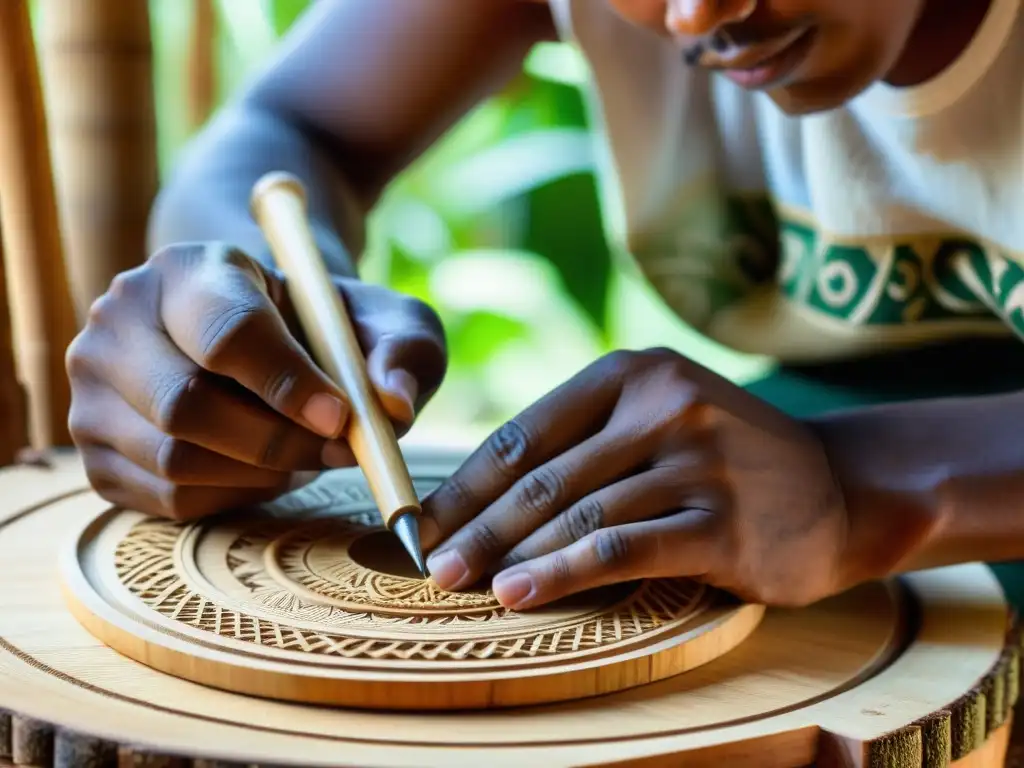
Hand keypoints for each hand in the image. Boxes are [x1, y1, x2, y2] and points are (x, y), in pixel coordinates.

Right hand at [66, 242, 445, 520]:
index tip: (342, 417)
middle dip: (278, 441)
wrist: (260, 341)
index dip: (289, 384)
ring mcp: (96, 390)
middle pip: (186, 404)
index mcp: (187, 270)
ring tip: (304, 453)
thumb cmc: (322, 327)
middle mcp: (119, 323)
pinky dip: (234, 495)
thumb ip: (402, 348)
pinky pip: (169, 498)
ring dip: (260, 472)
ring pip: (176, 459)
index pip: (226, 332)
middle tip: (338, 451)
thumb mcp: (379, 318)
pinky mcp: (97, 453)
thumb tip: (394, 407)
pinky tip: (265, 468)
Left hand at [420, 348, 849, 608]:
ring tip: (462, 583)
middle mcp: (663, 404)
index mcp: (633, 372)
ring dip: (509, 554)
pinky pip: (621, 547)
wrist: (839, 486)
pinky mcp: (720, 519)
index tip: (426, 521)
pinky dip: (562, 574)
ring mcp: (696, 459)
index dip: (468, 482)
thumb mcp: (658, 418)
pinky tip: (520, 592)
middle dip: (476, 524)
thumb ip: (584, 441)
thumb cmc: (727, 457)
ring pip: (576, 513)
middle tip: (431, 564)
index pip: (527, 431)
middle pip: (543, 476)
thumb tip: (482, 496)